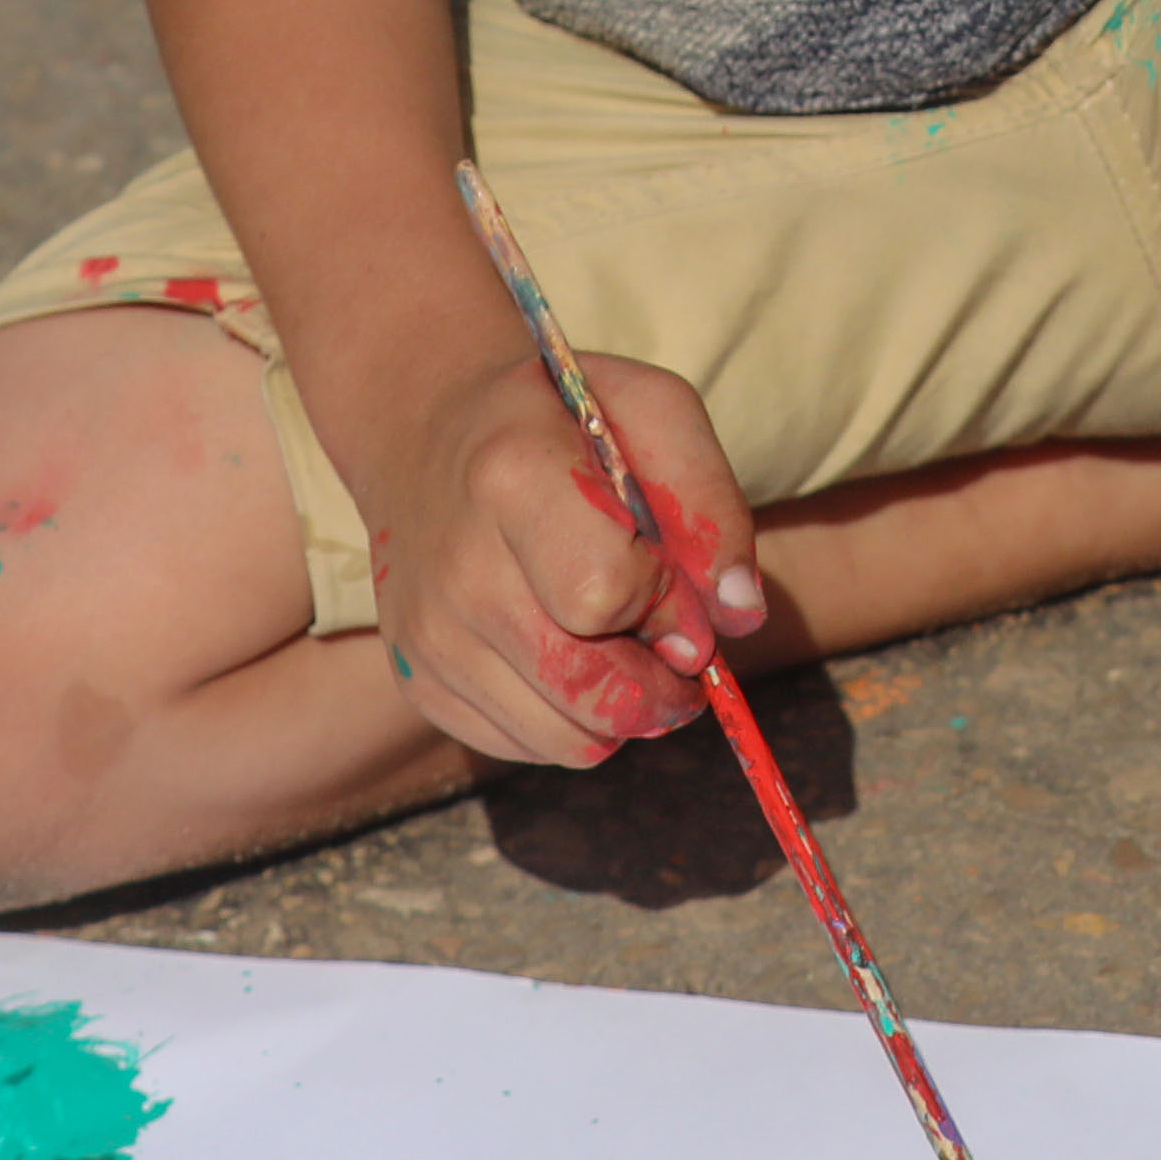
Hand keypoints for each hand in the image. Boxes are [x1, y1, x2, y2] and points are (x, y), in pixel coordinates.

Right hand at [361, 347, 772, 771]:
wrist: (424, 435)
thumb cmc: (558, 421)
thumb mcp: (651, 411)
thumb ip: (709, 503)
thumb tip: (741, 616)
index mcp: (511, 476)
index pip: (604, 594)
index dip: (670, 608)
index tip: (681, 592)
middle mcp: (458, 567)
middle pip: (592, 690)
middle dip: (665, 688)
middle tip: (680, 652)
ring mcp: (429, 636)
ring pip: (569, 741)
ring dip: (623, 713)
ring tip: (625, 648)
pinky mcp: (419, 684)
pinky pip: (530, 748)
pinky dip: (571, 720)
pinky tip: (569, 657)